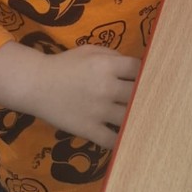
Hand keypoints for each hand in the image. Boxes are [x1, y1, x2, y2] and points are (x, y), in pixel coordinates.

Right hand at [0, 40, 139, 150]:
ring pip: (130, 118)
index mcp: (107, 66)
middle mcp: (106, 88)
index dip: (147, 72)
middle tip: (154, 99)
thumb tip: (134, 67)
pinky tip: (129, 137)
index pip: (139, 69)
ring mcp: (98, 111)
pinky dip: (122, 139)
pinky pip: (112, 139)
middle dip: (147, 95)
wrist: (36, 85)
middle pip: (139, 94)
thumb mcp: (90, 51)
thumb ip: (113, 56)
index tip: (152, 77)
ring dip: (138, 117)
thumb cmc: (64, 65)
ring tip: (147, 119)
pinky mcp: (89, 129)